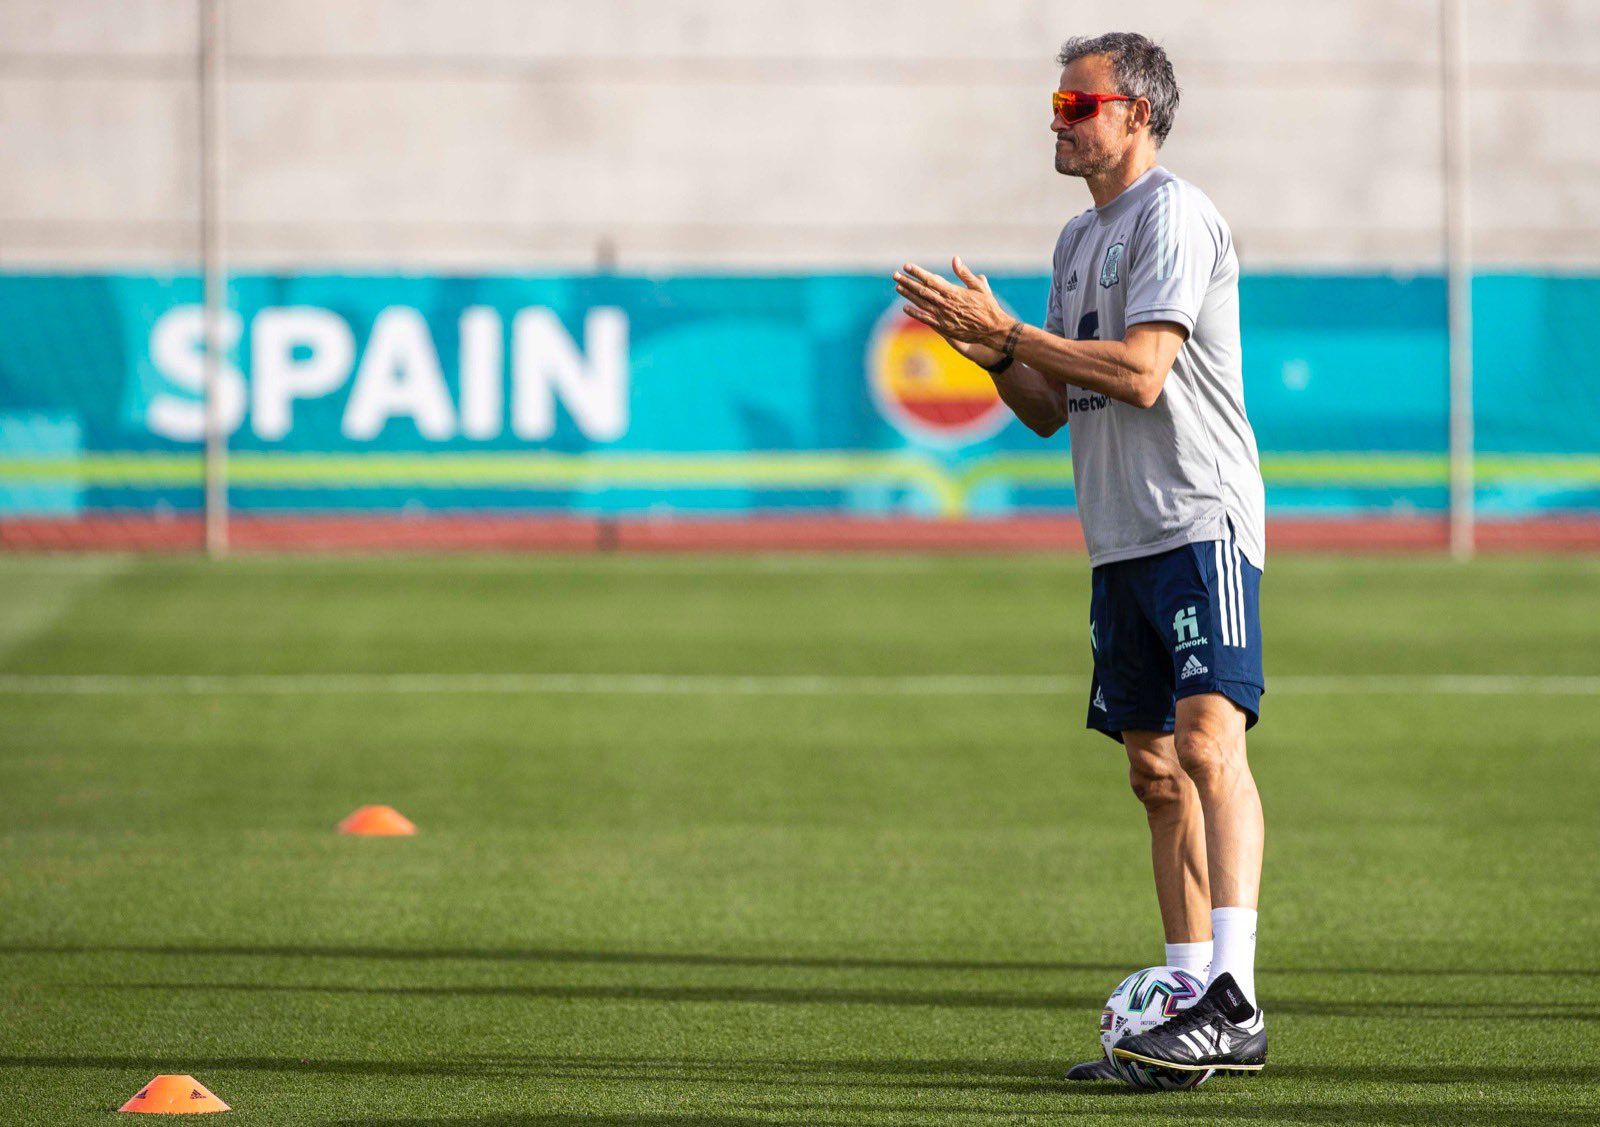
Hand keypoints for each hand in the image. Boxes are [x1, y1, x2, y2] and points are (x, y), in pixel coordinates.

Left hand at [893, 256, 1014, 352]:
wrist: (992, 330)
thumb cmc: (988, 307)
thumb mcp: (979, 287)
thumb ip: (965, 274)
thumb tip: (954, 259)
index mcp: (954, 292)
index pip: (931, 279)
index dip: (917, 272)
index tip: (907, 266)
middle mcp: (946, 304)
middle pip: (921, 291)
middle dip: (907, 282)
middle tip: (895, 275)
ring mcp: (943, 316)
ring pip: (921, 303)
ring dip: (908, 295)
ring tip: (898, 287)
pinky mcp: (943, 327)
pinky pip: (925, 319)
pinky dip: (915, 312)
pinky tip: (906, 307)